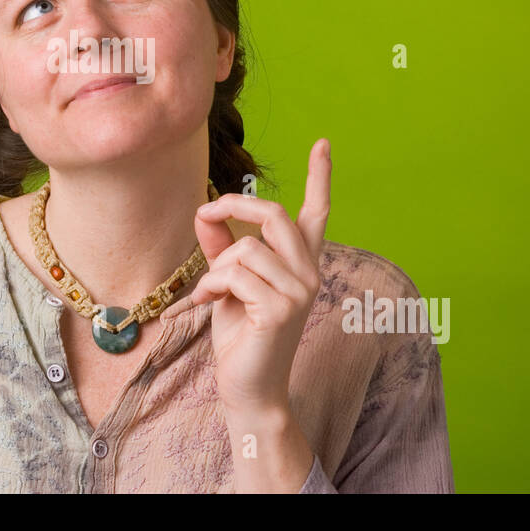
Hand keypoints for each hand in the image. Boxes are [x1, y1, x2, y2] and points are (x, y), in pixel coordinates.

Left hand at [189, 138, 330, 415]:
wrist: (248, 388)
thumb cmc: (240, 335)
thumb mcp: (228, 282)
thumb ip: (221, 246)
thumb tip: (206, 209)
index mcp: (301, 263)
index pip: (317, 213)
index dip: (320, 177)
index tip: (323, 142)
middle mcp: (309, 273)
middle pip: (274, 214)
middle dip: (235, 206)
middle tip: (207, 212)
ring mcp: (300, 291)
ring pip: (246, 249)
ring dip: (215, 267)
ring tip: (211, 292)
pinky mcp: (281, 308)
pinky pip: (235, 273)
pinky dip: (212, 285)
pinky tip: (210, 304)